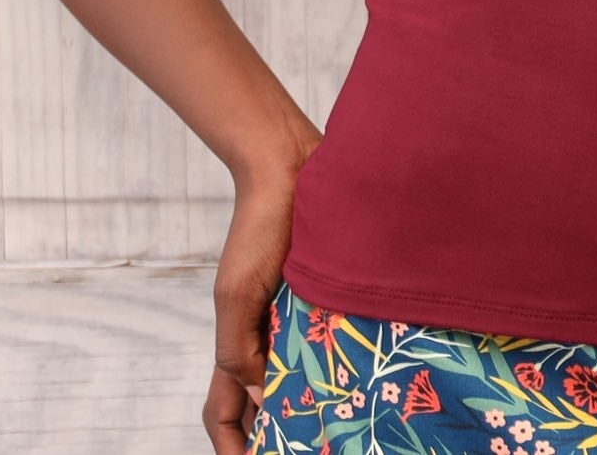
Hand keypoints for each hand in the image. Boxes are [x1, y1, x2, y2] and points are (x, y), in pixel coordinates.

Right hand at [202, 144, 320, 452]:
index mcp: (238, 340)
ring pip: (305, 381)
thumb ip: (240, 350)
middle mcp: (270, 337)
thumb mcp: (237, 294)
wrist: (292, 169)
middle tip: (310, 451)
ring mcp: (300, 319)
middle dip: (279, 436)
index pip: (225, 410)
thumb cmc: (259, 228)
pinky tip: (371, 381)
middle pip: (266, 407)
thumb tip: (262, 400)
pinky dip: (346, 365)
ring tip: (342, 429)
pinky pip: (337, 343)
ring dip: (316, 406)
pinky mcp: (332, 298)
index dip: (231, 444)